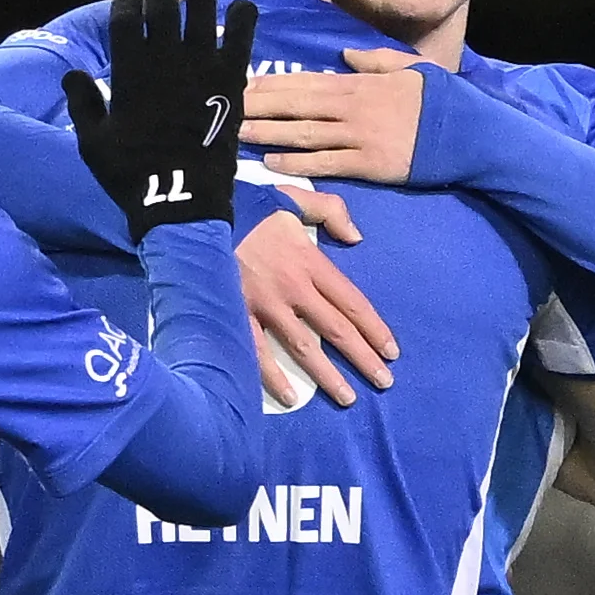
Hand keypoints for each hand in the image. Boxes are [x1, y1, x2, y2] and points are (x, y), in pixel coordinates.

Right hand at [65, 0, 254, 240]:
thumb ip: (83, 104)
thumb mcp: (92, 143)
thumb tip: (72, 74)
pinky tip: (242, 6)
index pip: (126, 18)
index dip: (125, 1)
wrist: (181, 198)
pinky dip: (242, 18)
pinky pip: (240, 37)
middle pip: (163, 2)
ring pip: (203, 9)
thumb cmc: (131, 174)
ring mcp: (201, 65)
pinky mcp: (231, 78)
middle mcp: (166, 59)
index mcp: (129, 72)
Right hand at [240, 209, 396, 407]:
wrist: (203, 214)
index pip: (352, 302)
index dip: (375, 329)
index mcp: (311, 262)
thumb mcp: (298, 198)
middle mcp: (295, 288)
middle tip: (383, 382)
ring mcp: (265, 305)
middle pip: (337, 329)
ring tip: (347, 397)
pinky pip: (257, 351)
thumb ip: (332, 212)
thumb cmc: (250, 206)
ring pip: (303, 347)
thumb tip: (356, 238)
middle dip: (363, 358)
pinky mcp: (236, 313)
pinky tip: (289, 396)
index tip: (391, 351)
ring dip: (327, 375)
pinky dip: (272, 376)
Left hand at [242, 48, 428, 182]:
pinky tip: (272, 162)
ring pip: (304, 133)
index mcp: (361, 83)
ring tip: (237, 133)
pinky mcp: (367, 163)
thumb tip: (343, 55)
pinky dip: (298, 163)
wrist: (470, 132)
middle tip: (226, 106)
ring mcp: (359, 135)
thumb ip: (375, 60)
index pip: (307, 81)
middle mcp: (354, 107)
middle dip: (260, 105)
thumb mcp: (412, 68)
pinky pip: (326, 163)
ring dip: (268, 133)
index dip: (273, 82)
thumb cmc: (441, 100)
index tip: (243, 83)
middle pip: (297, 104)